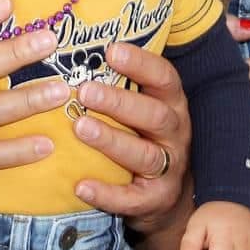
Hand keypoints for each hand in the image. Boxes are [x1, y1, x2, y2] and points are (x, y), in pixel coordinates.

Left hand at [71, 42, 191, 234]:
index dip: (140, 63)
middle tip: (85, 91)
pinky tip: (81, 185)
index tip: (111, 50)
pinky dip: (107, 193)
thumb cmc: (142, 137)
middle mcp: (175, 133)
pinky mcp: (155, 200)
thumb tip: (73, 48)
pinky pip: (132, 198)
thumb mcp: (142, 107)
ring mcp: (169, 168)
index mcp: (172, 104)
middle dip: (120, 102)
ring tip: (80, 128)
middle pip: (154, 115)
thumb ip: (120, 83)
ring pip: (144, 155)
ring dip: (111, 140)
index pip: (164, 78)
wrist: (164, 195)